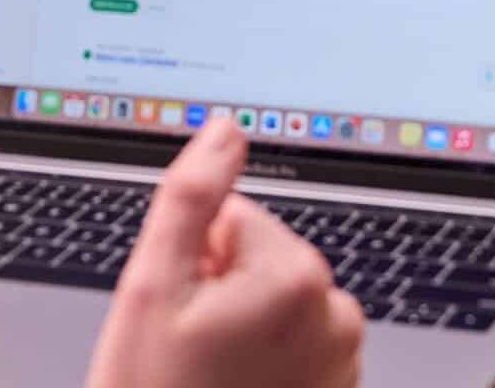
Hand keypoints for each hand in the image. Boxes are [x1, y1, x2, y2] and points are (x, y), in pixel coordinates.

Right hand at [87, 119, 362, 387]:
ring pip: (276, 305)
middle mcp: (336, 314)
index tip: (178, 313)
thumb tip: (224, 131)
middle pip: (261, 259)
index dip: (193, 261)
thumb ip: (191, 198)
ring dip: (242, 328)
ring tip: (207, 376)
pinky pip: (295, 348)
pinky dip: (265, 363)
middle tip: (186, 350)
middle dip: (220, 292)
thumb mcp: (151, 290)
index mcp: (295, 276)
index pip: (235, 218)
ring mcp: (342, 360)